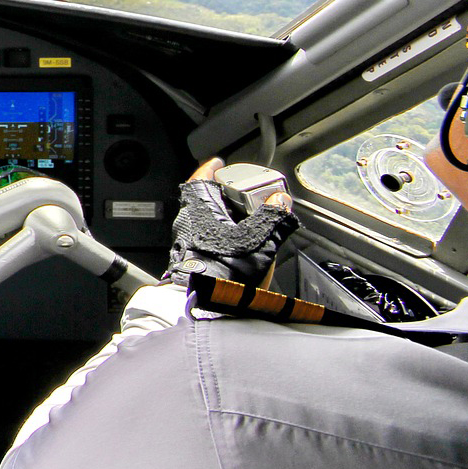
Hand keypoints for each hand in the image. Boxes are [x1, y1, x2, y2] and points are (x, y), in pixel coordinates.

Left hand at [163, 158, 298, 287]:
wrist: (203, 305)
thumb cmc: (225, 270)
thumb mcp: (260, 239)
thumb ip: (273, 217)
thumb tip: (281, 201)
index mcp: (198, 208)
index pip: (200, 178)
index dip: (211, 169)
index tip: (219, 163)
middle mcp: (187, 221)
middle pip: (204, 199)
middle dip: (226, 196)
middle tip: (246, 195)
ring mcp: (186, 241)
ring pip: (205, 220)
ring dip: (225, 217)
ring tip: (249, 222)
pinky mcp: (189, 259)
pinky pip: (206, 237)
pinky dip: (222, 235)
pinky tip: (239, 245)